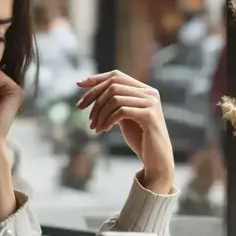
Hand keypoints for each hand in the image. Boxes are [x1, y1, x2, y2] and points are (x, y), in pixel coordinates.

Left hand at [76, 71, 175, 192]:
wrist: (156, 159)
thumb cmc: (140, 138)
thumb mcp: (125, 116)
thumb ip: (115, 103)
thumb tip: (92, 91)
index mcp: (144, 90)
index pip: (116, 75)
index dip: (96, 78)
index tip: (79, 84)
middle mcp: (150, 92)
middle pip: (113, 85)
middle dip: (93, 96)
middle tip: (79, 108)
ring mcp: (151, 103)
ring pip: (115, 98)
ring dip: (99, 112)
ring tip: (94, 127)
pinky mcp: (149, 115)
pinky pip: (121, 111)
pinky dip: (108, 120)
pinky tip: (103, 130)